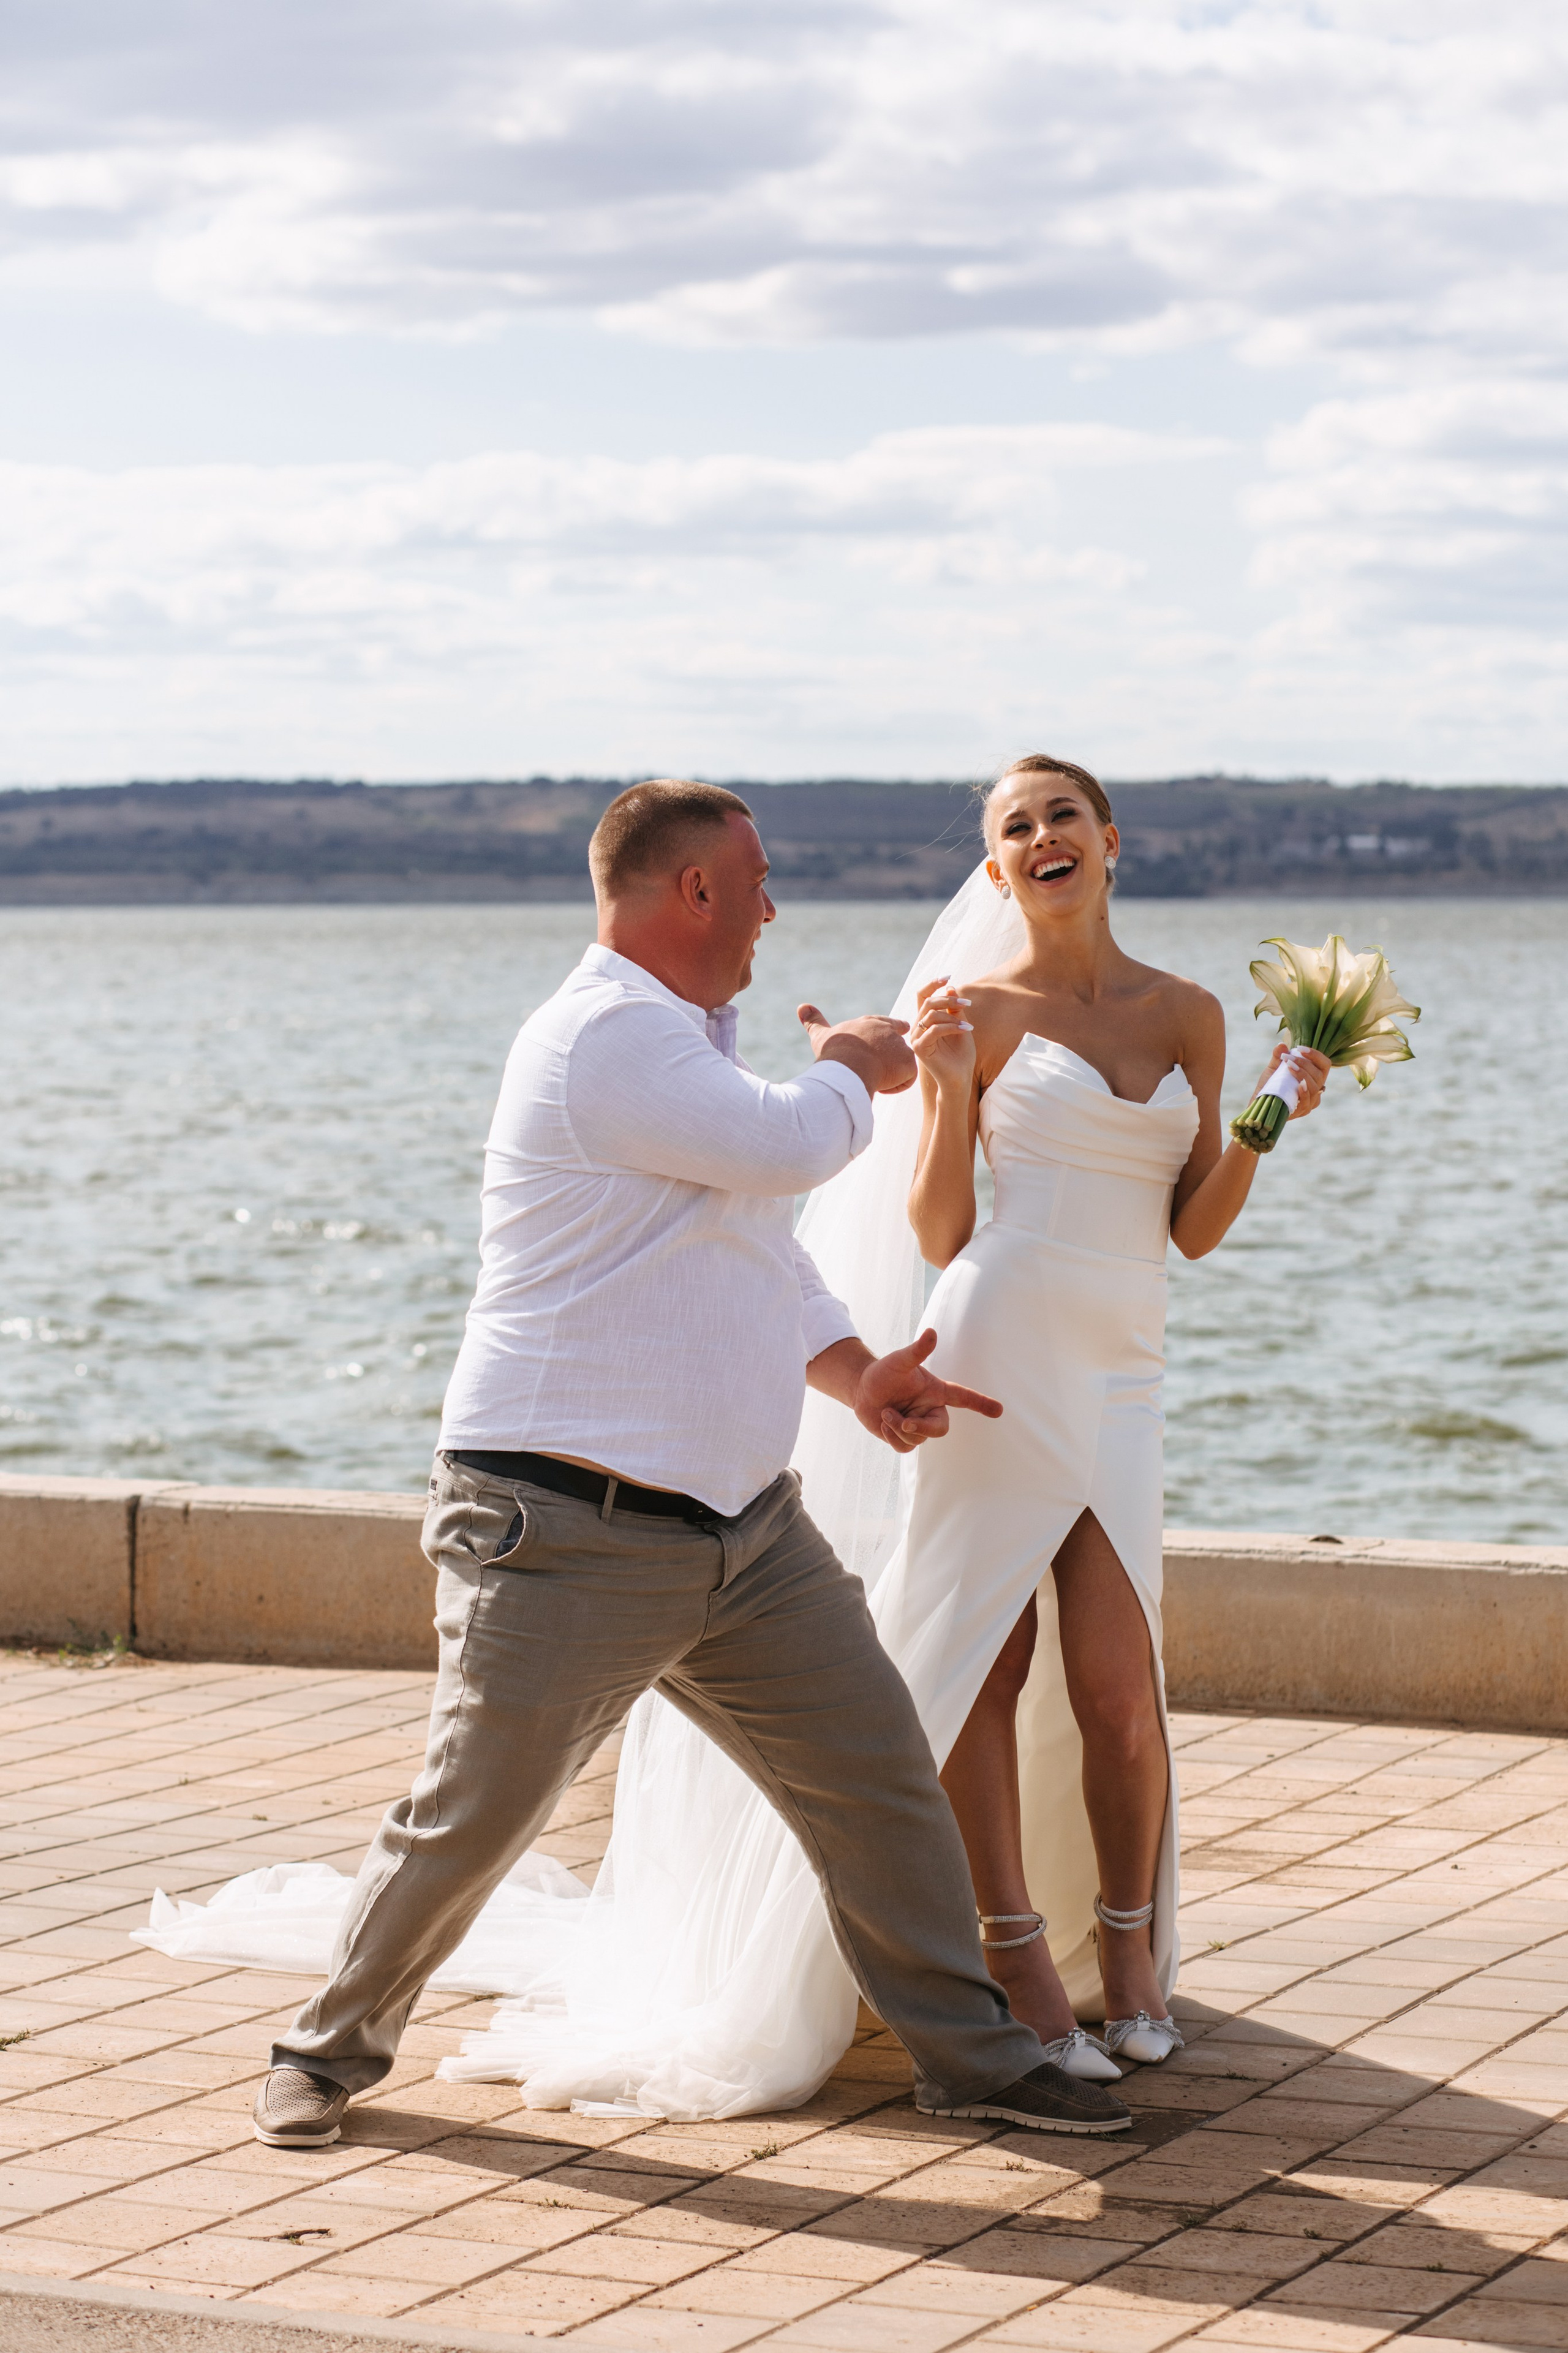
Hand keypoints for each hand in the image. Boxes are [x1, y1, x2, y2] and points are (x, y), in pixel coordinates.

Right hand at [798, 1005, 915, 1095]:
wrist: (848, 1066)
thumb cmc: (834, 1052)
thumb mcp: (821, 1035)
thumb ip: (814, 1021)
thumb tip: (801, 1006)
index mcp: (870, 1023)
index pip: (887, 1023)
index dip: (894, 1027)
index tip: (903, 1028)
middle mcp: (888, 1031)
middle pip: (898, 1042)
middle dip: (894, 1054)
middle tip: (886, 1065)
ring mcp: (900, 1046)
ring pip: (902, 1063)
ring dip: (891, 1073)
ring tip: (873, 1080)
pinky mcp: (908, 1063)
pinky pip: (907, 1078)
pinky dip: (896, 1086)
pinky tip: (880, 1087)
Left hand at [853, 1328, 1003, 1452]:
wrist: (861, 1389)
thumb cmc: (883, 1372)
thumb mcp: (899, 1361)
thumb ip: (917, 1351)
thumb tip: (932, 1332)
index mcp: (935, 1392)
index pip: (963, 1397)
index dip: (981, 1403)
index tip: (999, 1410)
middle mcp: (930, 1410)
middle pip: (940, 1429)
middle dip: (921, 1428)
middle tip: (904, 1423)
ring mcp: (918, 1426)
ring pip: (918, 1440)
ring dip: (897, 1428)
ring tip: (886, 1412)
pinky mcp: (905, 1439)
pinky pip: (905, 1448)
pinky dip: (892, 1437)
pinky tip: (883, 1424)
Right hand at [909, 974, 975, 1095]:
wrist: (959, 1079)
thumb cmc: (961, 1056)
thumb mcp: (961, 1026)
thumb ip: (955, 1009)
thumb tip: (950, 987)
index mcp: (925, 1021)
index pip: (923, 996)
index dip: (932, 983)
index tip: (948, 976)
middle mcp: (917, 1028)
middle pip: (927, 1002)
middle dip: (948, 999)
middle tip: (967, 1004)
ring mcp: (916, 1038)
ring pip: (931, 1015)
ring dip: (953, 1017)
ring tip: (968, 1027)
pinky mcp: (919, 1048)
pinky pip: (934, 1029)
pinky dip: (951, 1027)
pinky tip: (965, 1030)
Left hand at [1257, 1043, 1330, 1119]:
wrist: (1259, 1103)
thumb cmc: (1270, 1085)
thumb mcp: (1273, 1068)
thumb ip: (1277, 1056)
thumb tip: (1281, 1045)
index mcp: (1314, 1077)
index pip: (1324, 1065)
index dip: (1316, 1055)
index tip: (1300, 1048)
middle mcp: (1316, 1090)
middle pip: (1319, 1075)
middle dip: (1304, 1064)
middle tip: (1288, 1058)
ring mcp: (1310, 1102)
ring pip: (1315, 1088)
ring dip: (1303, 1075)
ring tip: (1289, 1066)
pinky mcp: (1301, 1112)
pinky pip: (1308, 1102)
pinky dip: (1304, 1092)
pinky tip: (1298, 1084)